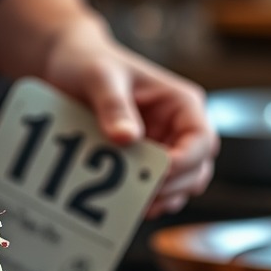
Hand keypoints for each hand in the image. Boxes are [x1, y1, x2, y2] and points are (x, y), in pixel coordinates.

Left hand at [40, 17, 218, 217]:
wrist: (68, 66)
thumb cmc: (89, 63)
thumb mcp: (99, 77)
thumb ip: (113, 105)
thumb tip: (127, 139)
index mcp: (182, 102)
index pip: (202, 140)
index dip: (184, 162)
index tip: (155, 174)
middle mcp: (180, 126)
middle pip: (198, 168)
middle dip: (174, 186)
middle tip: (142, 198)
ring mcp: (165, 145)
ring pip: (182, 184)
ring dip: (164, 198)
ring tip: (136, 207)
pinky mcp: (145, 160)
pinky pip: (157, 188)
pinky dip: (148, 200)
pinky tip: (128, 206)